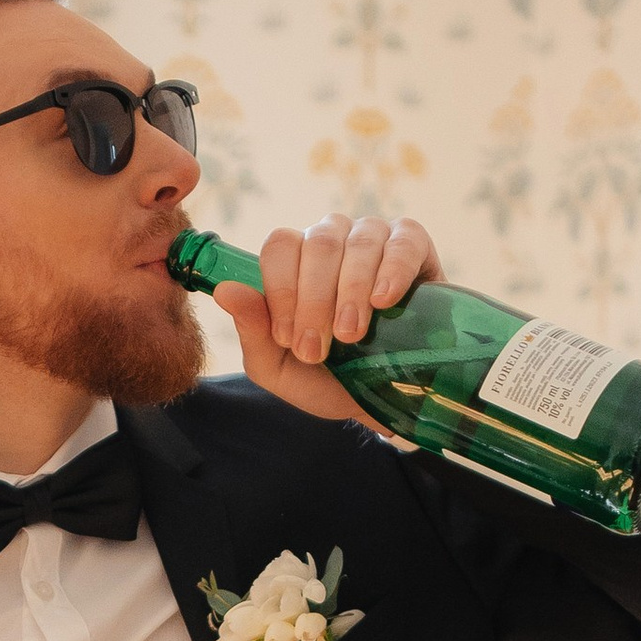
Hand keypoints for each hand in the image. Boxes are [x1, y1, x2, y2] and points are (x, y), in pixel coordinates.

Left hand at [214, 211, 442, 431]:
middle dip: (314, 301)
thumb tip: (224, 291)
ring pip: (357, 242)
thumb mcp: (280, 368)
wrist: (385, 401)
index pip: (279, 247)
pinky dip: (393, 268)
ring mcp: (373, 239)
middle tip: (319, 350)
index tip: (289, 340)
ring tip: (353, 335)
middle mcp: (331, 241)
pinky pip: (404, 240)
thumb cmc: (327, 380)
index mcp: (294, 262)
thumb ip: (252, 331)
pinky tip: (385, 300)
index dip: (281, 291)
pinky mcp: (415, 248)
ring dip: (351, 290)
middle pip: (317, 244)